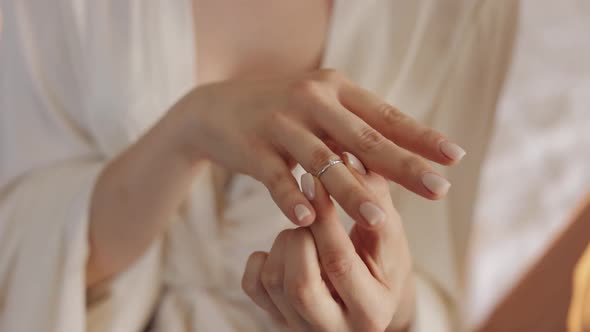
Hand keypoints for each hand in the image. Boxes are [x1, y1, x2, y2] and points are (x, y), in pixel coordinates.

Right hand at [168, 70, 464, 226]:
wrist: (214, 107)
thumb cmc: (279, 111)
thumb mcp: (318, 106)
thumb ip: (353, 125)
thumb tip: (402, 153)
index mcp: (335, 89)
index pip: (385, 115)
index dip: (420, 137)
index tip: (454, 157)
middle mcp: (311, 100)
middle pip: (363, 139)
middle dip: (404, 166)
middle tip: (439, 190)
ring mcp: (280, 123)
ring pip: (322, 162)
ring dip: (351, 192)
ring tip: (377, 219)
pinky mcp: (252, 147)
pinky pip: (275, 177)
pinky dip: (291, 198)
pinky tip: (307, 219)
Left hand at [241, 154, 414, 331]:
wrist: (369, 298)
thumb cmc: (383, 263)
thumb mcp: (389, 235)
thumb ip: (374, 199)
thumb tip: (351, 155)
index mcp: (372, 311)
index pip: (338, 262)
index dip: (324, 217)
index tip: (315, 179)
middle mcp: (335, 329)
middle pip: (300, 285)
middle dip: (301, 236)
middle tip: (309, 209)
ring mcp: (301, 327)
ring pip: (274, 283)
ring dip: (284, 243)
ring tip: (304, 232)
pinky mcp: (277, 318)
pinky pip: (254, 287)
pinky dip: (263, 260)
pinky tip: (284, 250)